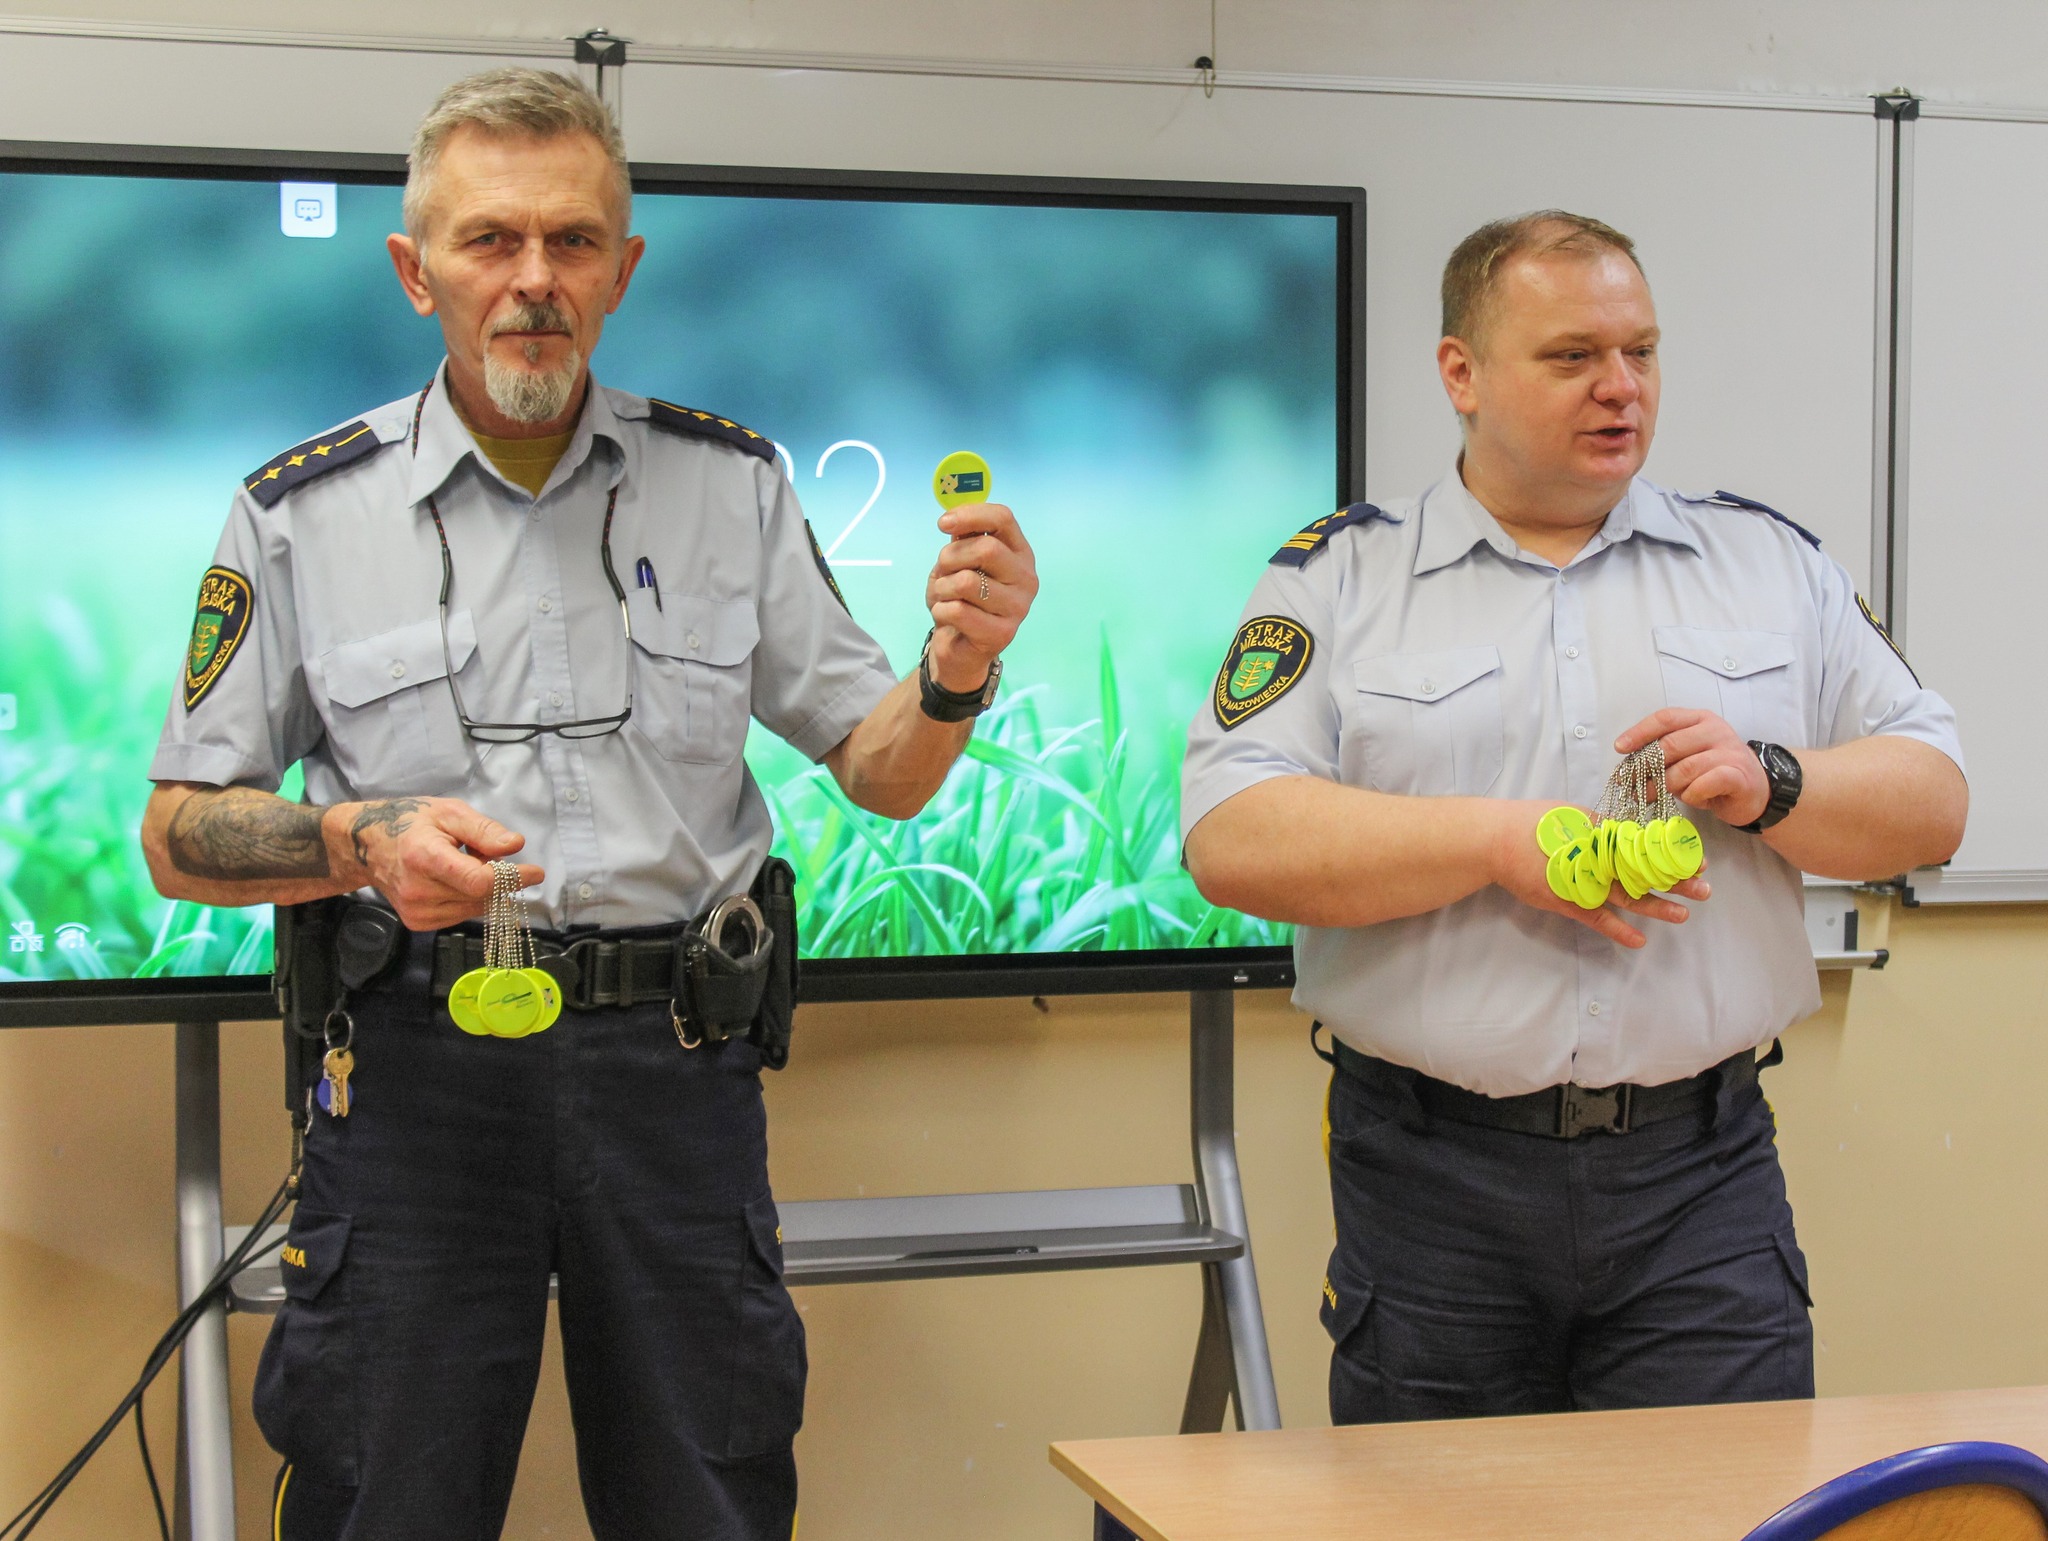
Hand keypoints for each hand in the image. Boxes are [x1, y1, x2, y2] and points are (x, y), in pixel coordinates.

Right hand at [328, 796, 543, 930]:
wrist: (366, 846)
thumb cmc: (410, 822)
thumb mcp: (449, 812)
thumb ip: (483, 830)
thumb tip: (515, 845)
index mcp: (424, 857)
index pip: (477, 881)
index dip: (511, 878)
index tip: (535, 871)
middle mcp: (418, 891)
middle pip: (480, 895)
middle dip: (499, 878)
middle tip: (492, 856)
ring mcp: (416, 911)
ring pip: (475, 908)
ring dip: (484, 890)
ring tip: (466, 864)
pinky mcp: (418, 923)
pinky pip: (462, 915)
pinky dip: (469, 899)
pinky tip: (456, 880)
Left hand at [923, 502, 1037, 692]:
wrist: (961, 648)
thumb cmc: (961, 599)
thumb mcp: (959, 563)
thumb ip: (961, 538)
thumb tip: (952, 513)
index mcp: (1019, 553)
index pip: (1003, 519)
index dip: (971, 515)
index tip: (943, 523)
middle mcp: (1026, 578)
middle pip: (986, 549)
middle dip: (951, 557)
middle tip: (942, 570)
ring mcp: (1018, 607)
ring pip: (967, 582)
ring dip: (942, 587)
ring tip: (943, 596)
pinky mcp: (1001, 633)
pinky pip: (958, 610)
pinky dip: (940, 610)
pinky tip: (946, 616)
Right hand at [1487, 799, 1709, 947]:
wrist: (1496, 841)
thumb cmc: (1532, 822)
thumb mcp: (1572, 815)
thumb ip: (1601, 824)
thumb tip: (1627, 830)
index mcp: (1602, 836)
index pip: (1648, 848)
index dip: (1674, 855)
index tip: (1697, 860)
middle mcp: (1599, 860)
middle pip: (1645, 873)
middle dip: (1676, 881)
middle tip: (1705, 889)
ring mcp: (1583, 883)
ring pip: (1627, 897)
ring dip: (1656, 907)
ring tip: (1682, 914)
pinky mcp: (1567, 901)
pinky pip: (1596, 919)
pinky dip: (1618, 930)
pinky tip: (1638, 941)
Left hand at [1615, 709, 1769, 827]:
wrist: (1756, 791)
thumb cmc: (1713, 773)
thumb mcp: (1686, 758)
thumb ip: (1663, 756)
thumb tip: (1628, 770)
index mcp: (1699, 719)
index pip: (1665, 718)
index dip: (1639, 732)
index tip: (1620, 748)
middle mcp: (1715, 730)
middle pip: (1671, 744)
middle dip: (1645, 767)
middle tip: (1630, 784)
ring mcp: (1729, 752)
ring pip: (1685, 768)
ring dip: (1666, 785)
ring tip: (1657, 797)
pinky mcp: (1738, 776)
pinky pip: (1704, 784)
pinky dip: (1691, 794)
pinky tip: (1690, 798)